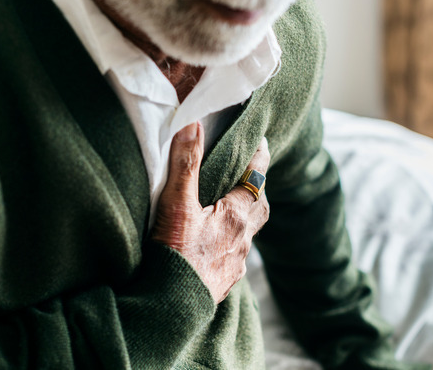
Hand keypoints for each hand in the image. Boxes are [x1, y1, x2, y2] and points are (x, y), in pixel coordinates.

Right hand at [152, 122, 270, 302]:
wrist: (171, 307)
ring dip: (240, 218)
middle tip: (248, 175)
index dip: (259, 158)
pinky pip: (233, 256)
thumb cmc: (175, 255)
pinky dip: (227, 244)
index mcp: (237, 216)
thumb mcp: (177, 204)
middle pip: (258, 207)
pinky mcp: (223, 282)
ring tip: (226, 209)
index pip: (256, 178)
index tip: (261, 142)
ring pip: (246, 234)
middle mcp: (242, 240)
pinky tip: (213, 247)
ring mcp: (235, 264)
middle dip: (255, 188)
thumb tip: (193, 124)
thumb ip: (185, 164)